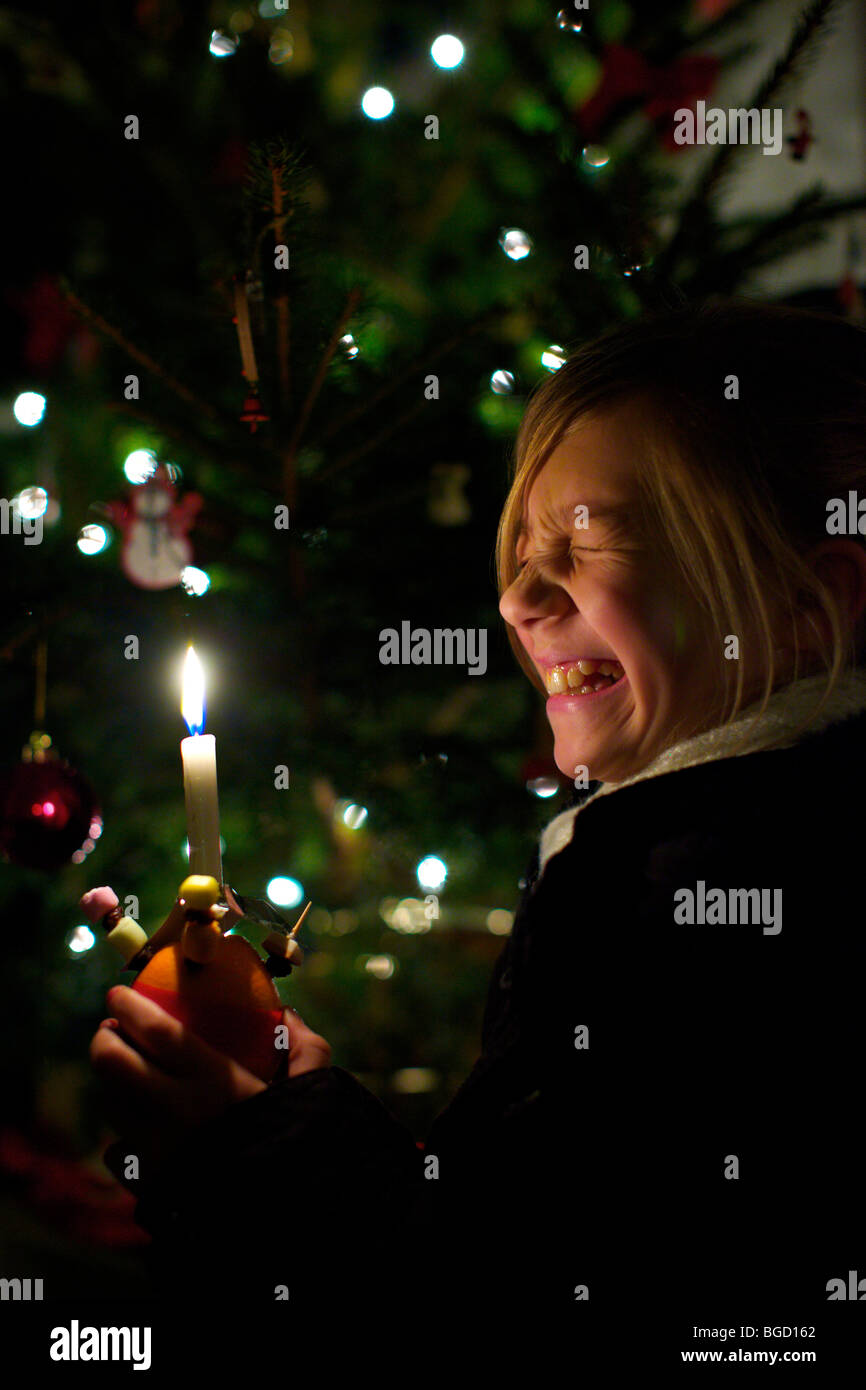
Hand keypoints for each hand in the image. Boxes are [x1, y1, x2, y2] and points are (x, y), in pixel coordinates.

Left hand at [90, 985, 331, 1188]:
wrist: (285, 1216)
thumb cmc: (303, 1146)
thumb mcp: (317, 1092)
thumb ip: (306, 1049)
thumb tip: (288, 1015)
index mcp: (214, 1081)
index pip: (156, 1031)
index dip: (130, 1008)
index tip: (117, 993)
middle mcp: (176, 1112)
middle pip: (115, 1065)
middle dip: (104, 1041)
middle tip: (112, 1031)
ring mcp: (157, 1151)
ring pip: (113, 1104)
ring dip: (112, 1083)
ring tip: (126, 1072)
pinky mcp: (150, 1184)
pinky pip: (120, 1150)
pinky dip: (124, 1133)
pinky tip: (139, 1129)